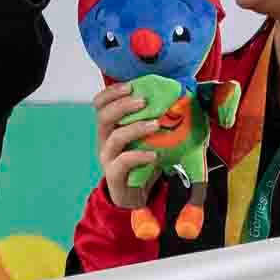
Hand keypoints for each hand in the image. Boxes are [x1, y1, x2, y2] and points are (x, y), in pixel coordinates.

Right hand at [92, 84, 163, 209]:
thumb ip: (151, 118)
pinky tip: (154, 154)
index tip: (130, 86)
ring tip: (156, 125)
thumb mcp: (143, 136)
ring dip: (136, 128)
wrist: (134, 193)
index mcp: (109, 127)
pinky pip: (123, 162)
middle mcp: (104, 140)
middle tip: (144, 101)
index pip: (99, 104)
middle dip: (123, 106)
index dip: (112, 93)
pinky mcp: (114, 175)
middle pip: (103, 117)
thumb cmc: (141, 159)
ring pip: (115, 138)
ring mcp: (108, 158)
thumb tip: (180, 97)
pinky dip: (139, 156)